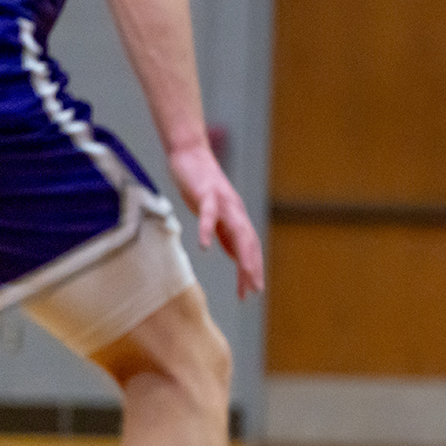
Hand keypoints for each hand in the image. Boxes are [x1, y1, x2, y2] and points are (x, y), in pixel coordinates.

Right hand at [166, 142, 264, 298]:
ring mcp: (222, 201)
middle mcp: (235, 210)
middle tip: (255, 290)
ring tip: (245, 275)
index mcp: (236, 217)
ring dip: (243, 254)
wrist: (190, 154)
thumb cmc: (200, 185)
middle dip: (253, 267)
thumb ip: (225, 232)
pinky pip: (209, 214)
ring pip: (238, 231)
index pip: (248, 247)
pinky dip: (208, 230)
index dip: (251, 269)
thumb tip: (236, 253)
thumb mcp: (215, 214)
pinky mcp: (205, 192)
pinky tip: (205, 248)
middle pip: (249, 243)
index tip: (251, 291)